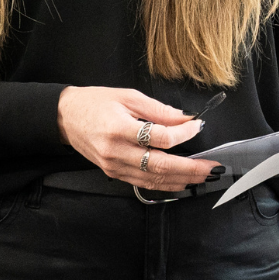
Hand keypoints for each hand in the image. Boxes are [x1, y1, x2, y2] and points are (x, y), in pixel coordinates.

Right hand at [57, 87, 221, 191]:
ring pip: (154, 179)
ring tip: (203, 176)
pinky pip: (144, 182)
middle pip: (160, 165)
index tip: (198, 126)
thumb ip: (158, 110)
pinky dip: (165, 183)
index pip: (159, 137)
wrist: (65, 117)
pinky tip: (181, 181)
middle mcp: (116, 152)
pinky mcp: (114, 173)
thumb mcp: (128, 96)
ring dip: (182, 179)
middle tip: (212, 167)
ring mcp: (114, 166)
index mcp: (119, 128)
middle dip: (190, 168)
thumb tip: (185, 119)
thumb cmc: (95, 102)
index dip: (183, 134)